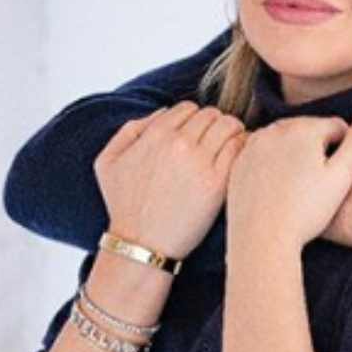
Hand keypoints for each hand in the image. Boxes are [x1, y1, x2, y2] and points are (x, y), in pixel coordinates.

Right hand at [93, 101, 246, 259]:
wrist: (141, 244)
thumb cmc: (124, 205)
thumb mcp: (108, 162)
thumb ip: (131, 129)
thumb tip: (163, 112)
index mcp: (155, 134)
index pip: (189, 108)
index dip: (194, 119)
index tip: (197, 135)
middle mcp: (179, 143)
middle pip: (212, 114)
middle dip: (214, 125)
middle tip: (216, 142)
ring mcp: (200, 162)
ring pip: (230, 126)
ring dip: (233, 132)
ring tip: (229, 148)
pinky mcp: (217, 183)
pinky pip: (240, 148)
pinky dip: (244, 147)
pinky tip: (240, 159)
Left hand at [226, 107, 351, 256]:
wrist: (262, 239)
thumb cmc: (306, 212)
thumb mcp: (343, 176)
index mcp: (304, 128)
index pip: (337, 127)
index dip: (344, 152)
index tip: (337, 177)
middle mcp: (275, 128)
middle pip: (309, 130)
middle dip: (318, 150)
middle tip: (318, 184)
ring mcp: (253, 144)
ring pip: (286, 141)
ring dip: (295, 155)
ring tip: (298, 188)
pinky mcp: (239, 161)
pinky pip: (264, 154)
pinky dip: (273, 165)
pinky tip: (278, 190)